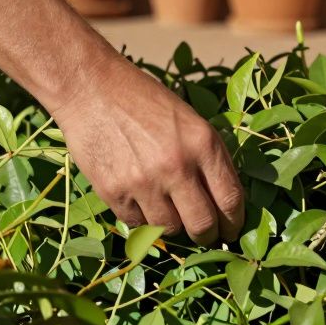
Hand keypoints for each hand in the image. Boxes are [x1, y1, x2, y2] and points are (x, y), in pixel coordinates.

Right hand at [53, 56, 244, 245]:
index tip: (232, 230)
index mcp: (203, 144)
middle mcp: (176, 166)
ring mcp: (143, 182)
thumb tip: (225, 201)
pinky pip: (138, 224)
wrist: (91, 88)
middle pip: (203, 225)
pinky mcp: (113, 193)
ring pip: (170, 229)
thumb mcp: (190, 120)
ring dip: (174, 225)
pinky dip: (144, 219)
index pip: (230, 199)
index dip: (234, 222)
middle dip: (208, 236)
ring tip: (169, 211)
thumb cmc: (144, 100)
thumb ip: (209, 158)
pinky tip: (142, 201)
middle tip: (207, 236)